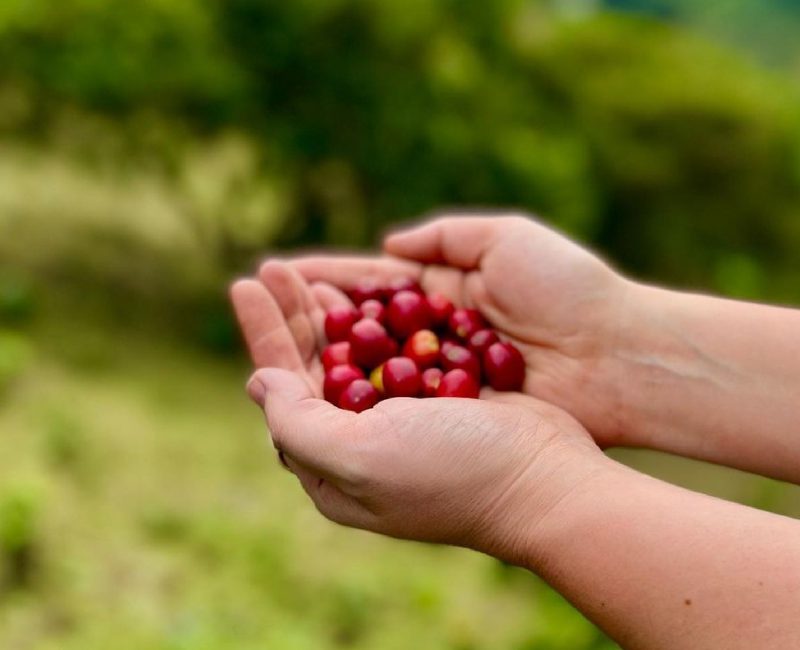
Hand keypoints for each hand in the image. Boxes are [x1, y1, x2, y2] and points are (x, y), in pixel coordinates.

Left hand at [230, 257, 608, 560]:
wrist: (544, 477)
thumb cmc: (451, 471)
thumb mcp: (359, 458)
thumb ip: (297, 422)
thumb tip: (257, 382)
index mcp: (331, 465)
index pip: (282, 389)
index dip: (264, 334)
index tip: (245, 284)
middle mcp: (359, 444)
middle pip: (312, 368)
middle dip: (291, 316)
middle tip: (271, 268)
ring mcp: (399, 421)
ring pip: (351, 356)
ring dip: (327, 314)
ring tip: (303, 273)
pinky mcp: (436, 399)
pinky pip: (393, 351)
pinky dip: (374, 319)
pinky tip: (363, 292)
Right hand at [290, 213, 633, 446]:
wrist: (619, 357)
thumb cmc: (569, 290)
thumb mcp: (507, 239)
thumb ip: (445, 238)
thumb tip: (386, 248)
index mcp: (449, 287)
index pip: (373, 282)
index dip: (327, 278)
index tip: (279, 275)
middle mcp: (436, 332)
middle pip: (362, 324)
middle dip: (312, 316)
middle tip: (260, 308)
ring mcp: (442, 374)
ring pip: (371, 365)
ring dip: (324, 356)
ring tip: (273, 346)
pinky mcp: (455, 410)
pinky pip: (397, 401)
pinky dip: (360, 396)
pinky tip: (318, 392)